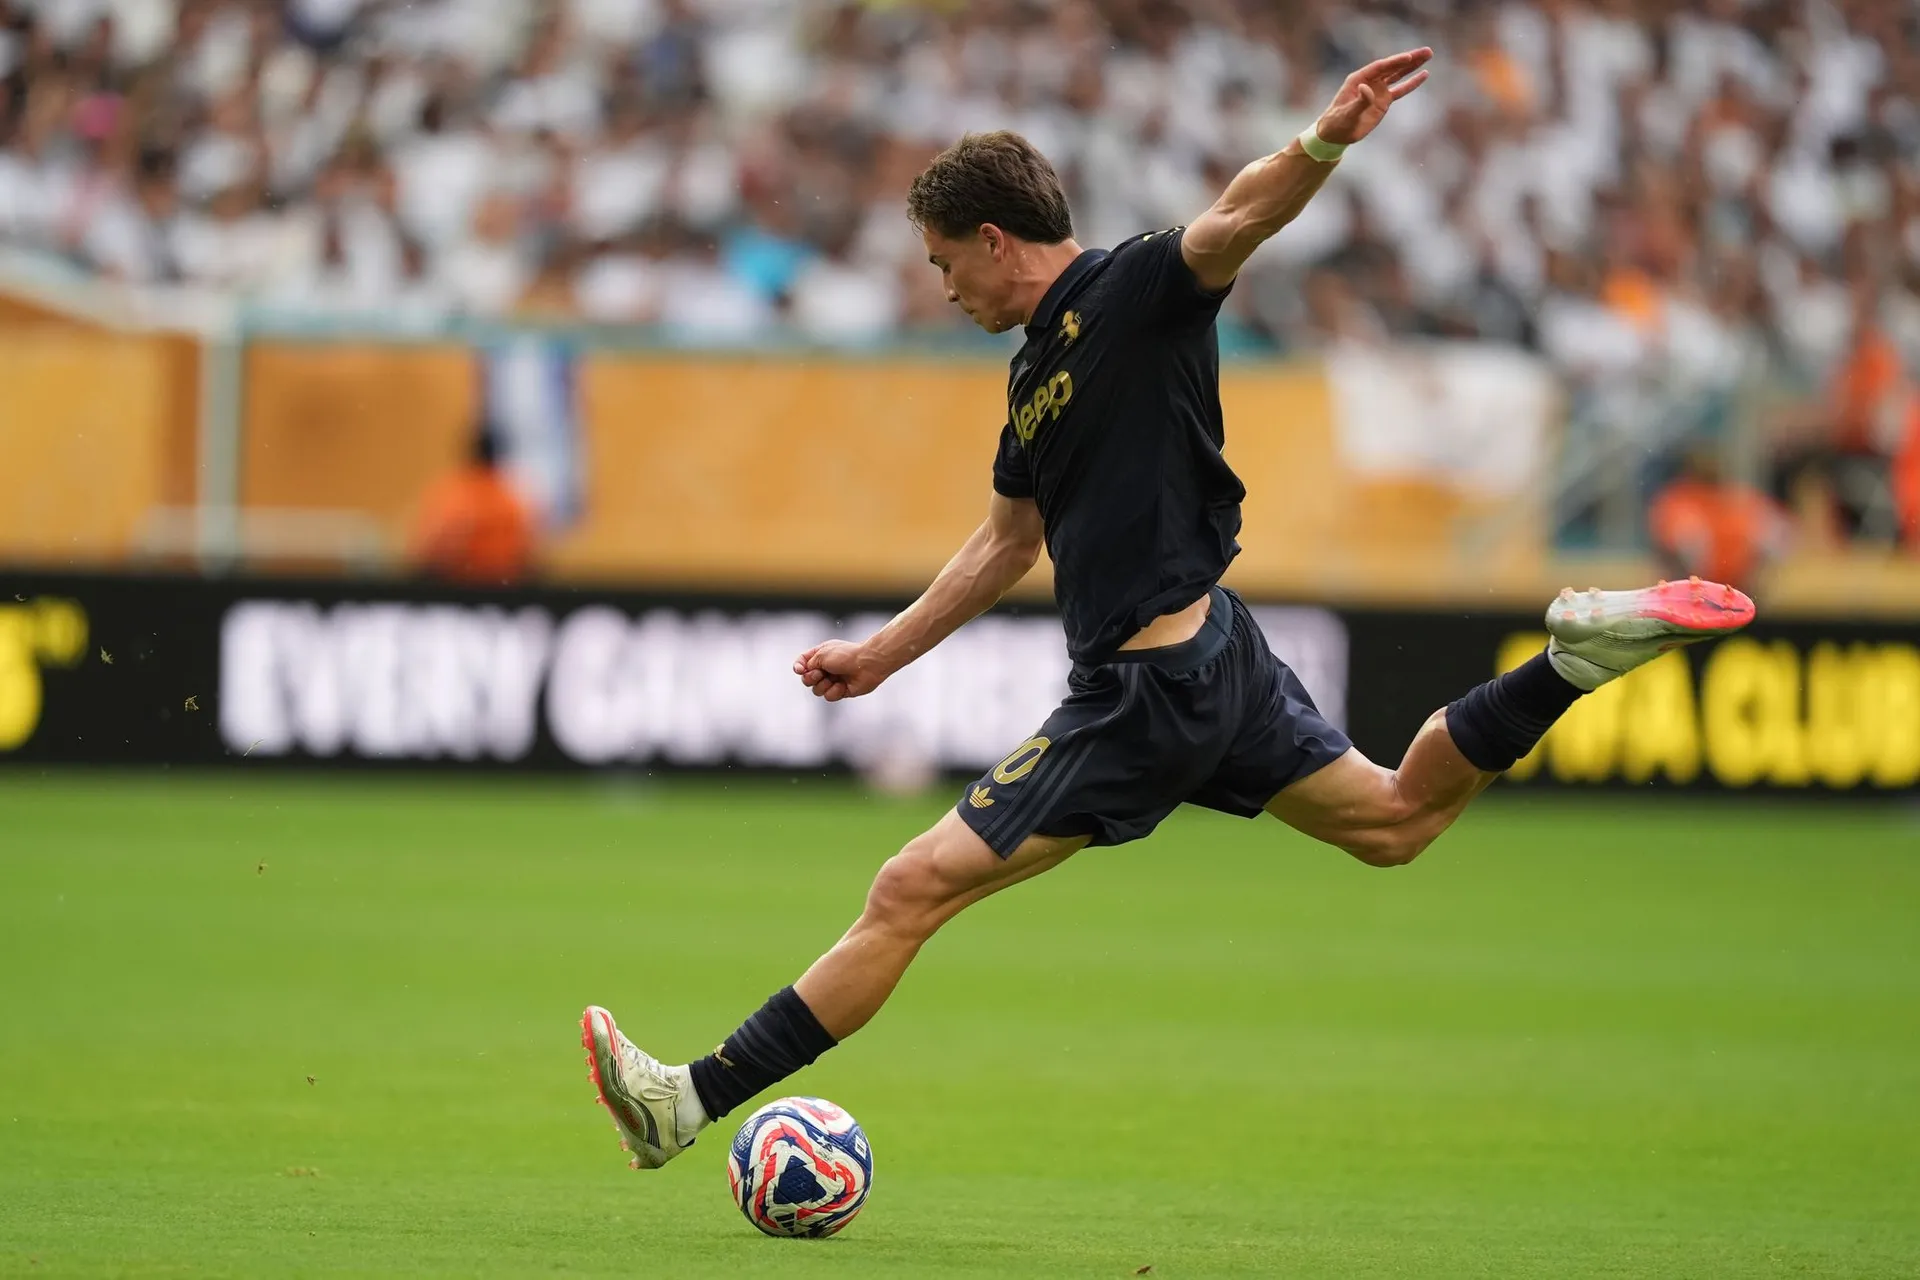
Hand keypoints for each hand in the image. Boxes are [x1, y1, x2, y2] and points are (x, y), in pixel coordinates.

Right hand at [794, 640, 889, 701]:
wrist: (868, 664)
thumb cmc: (847, 656)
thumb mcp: (822, 654)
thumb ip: (809, 663)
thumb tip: (804, 671)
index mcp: (821, 655)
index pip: (802, 662)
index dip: (798, 667)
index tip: (799, 670)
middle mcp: (826, 667)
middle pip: (807, 679)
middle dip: (811, 678)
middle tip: (820, 674)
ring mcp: (833, 680)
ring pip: (816, 690)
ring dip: (823, 685)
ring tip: (833, 679)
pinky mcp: (841, 690)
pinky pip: (828, 696)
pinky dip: (834, 691)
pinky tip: (843, 685)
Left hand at [1314, 47, 1432, 146]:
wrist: (1335, 135)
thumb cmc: (1336, 123)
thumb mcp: (1346, 114)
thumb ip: (1359, 102)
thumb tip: (1367, 88)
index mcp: (1358, 79)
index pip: (1380, 67)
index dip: (1395, 62)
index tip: (1409, 57)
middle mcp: (1369, 81)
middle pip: (1392, 67)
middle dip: (1409, 59)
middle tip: (1427, 51)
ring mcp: (1377, 90)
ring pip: (1398, 75)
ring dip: (1413, 66)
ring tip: (1428, 55)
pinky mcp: (1383, 101)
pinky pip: (1400, 90)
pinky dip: (1411, 83)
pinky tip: (1424, 75)